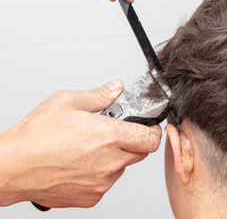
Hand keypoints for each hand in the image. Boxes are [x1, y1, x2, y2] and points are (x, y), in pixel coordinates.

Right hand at [0, 80, 160, 207]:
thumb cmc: (35, 137)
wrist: (13, 168)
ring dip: (114, 158)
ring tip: (90, 149)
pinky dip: (101, 174)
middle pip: (139, 153)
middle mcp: (109, 163)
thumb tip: (116, 88)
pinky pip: (106, 183)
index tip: (149, 128)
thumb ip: (99, 95)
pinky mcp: (92, 197)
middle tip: (111, 134)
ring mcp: (102, 183)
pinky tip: (81, 164)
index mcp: (108, 136)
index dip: (153, 132)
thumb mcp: (67, 102)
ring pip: (122, 168)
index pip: (151, 139)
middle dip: (132, 142)